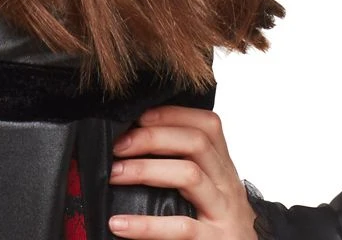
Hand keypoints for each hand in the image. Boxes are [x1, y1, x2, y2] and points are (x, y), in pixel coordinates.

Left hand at [107, 105, 258, 237]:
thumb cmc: (217, 223)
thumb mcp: (209, 188)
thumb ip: (184, 164)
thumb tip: (133, 141)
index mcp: (223, 167)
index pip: (206, 124)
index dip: (171, 115)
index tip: (137, 117)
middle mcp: (227, 184)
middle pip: (196, 142)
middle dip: (152, 137)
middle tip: (118, 146)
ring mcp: (224, 212)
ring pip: (189, 175)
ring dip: (145, 170)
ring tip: (114, 174)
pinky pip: (181, 227)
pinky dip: (146, 225)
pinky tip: (120, 224)